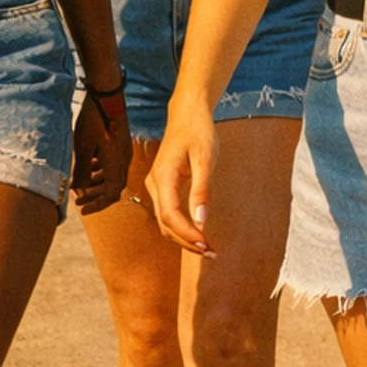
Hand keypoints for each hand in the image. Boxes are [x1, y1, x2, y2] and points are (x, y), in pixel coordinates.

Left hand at [72, 91, 129, 213]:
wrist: (107, 95)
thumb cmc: (94, 120)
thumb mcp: (83, 149)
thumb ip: (82, 173)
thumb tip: (80, 191)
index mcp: (117, 164)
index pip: (111, 195)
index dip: (97, 205)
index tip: (82, 209)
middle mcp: (123, 160)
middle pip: (112, 187)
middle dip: (95, 196)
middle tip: (78, 200)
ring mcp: (123, 151)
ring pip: (112, 176)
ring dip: (96, 183)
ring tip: (79, 186)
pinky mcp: (120, 144)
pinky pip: (112, 165)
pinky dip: (100, 171)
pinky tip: (88, 167)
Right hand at [147, 95, 217, 257]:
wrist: (188, 113)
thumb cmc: (198, 132)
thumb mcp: (206, 158)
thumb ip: (202, 189)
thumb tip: (202, 221)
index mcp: (163, 176)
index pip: (170, 215)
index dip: (187, 234)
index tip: (206, 245)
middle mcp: (154, 184)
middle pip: (165, 224)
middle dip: (187, 241)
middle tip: (211, 252)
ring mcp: (156, 186)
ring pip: (165, 222)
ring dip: (184, 237)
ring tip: (207, 247)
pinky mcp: (162, 186)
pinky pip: (168, 213)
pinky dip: (181, 227)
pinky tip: (198, 233)